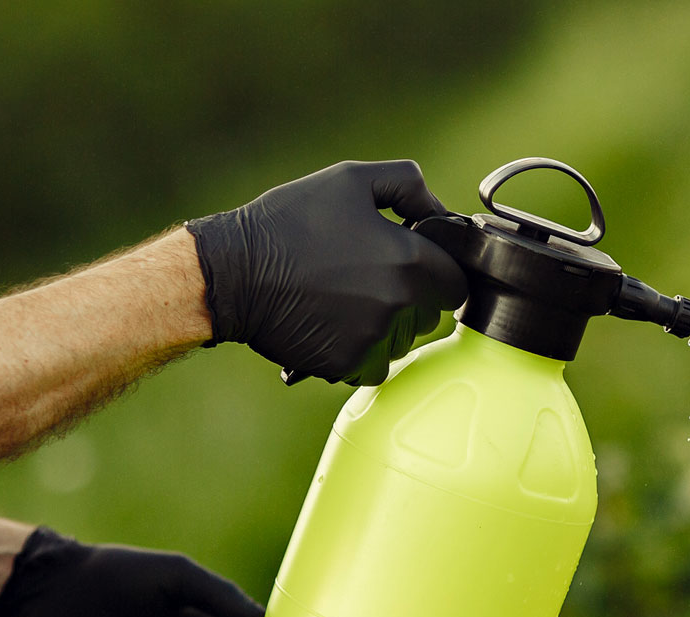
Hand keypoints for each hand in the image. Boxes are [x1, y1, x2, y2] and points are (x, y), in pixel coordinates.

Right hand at [185, 159, 468, 385]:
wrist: (233, 272)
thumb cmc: (290, 222)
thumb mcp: (351, 180)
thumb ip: (409, 185)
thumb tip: (441, 211)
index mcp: (410, 261)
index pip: (456, 282)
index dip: (439, 271)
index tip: (415, 264)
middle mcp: (399, 306)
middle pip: (430, 314)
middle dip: (411, 298)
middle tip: (368, 276)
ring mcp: (373, 340)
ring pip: (402, 342)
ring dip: (386, 326)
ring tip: (345, 299)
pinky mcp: (347, 364)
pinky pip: (373, 364)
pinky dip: (360, 349)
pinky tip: (332, 323)